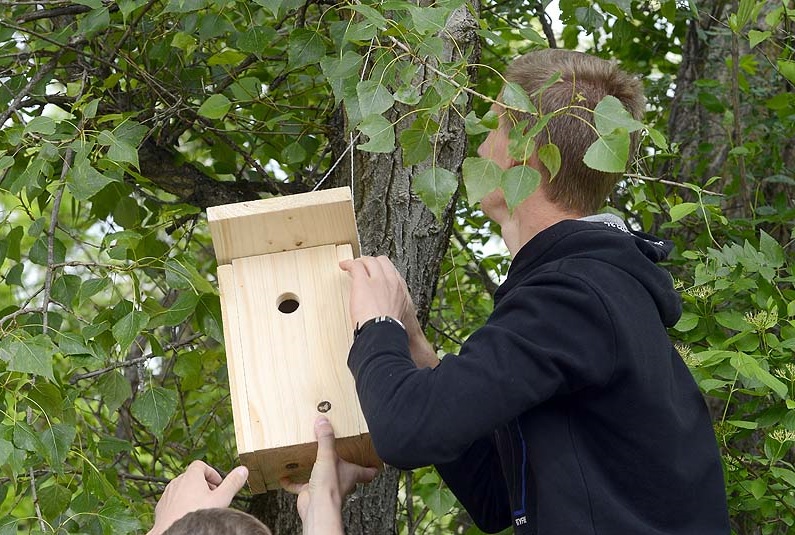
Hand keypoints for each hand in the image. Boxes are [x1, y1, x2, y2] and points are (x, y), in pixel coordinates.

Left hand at [147, 461, 248, 534]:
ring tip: (201, 507)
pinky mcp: (161, 507)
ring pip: (181, 489)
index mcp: (190, 476)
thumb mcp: (221, 498)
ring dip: (192, 494)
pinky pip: (173, 500)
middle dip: (203, 484)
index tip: (218, 485)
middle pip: (191, 477)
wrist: (175, 534)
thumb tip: (243, 470)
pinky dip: (181, 504)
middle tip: (213, 497)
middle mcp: (176, 482)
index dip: (211, 473)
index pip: (200, 465)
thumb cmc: (197, 515)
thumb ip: (232, 483)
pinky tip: (189, 515)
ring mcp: (167, 495)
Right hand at [280, 417, 378, 534]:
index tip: (374, 462)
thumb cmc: (329, 487)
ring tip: (309, 458)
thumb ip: (326, 438)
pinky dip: (293, 482)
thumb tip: (323, 421)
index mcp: (350, 472)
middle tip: (337, 453)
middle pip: (345, 473)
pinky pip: (300, 486)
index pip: (367, 471)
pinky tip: (285, 476)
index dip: (371, 467)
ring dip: (317, 469)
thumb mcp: (328, 456)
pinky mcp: (311, 492)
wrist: (317, 507)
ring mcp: (325, 487)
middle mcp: (340, 480)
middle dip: (341, 464)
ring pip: (323, 477)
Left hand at [339, 255, 413, 326]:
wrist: (382, 331)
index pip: (391, 272)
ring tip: (352, 265)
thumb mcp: (396, 316)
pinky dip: (348, 264)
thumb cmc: (387, 329)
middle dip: (371, 263)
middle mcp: (391, 281)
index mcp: (400, 290)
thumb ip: (390, 308)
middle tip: (363, 266)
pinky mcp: (363, 281)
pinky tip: (343, 265)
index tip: (374, 274)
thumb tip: (382, 311)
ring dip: (360, 262)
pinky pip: (356, 266)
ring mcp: (377, 280)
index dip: (381, 271)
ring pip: (369, 261)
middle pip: (382, 262)